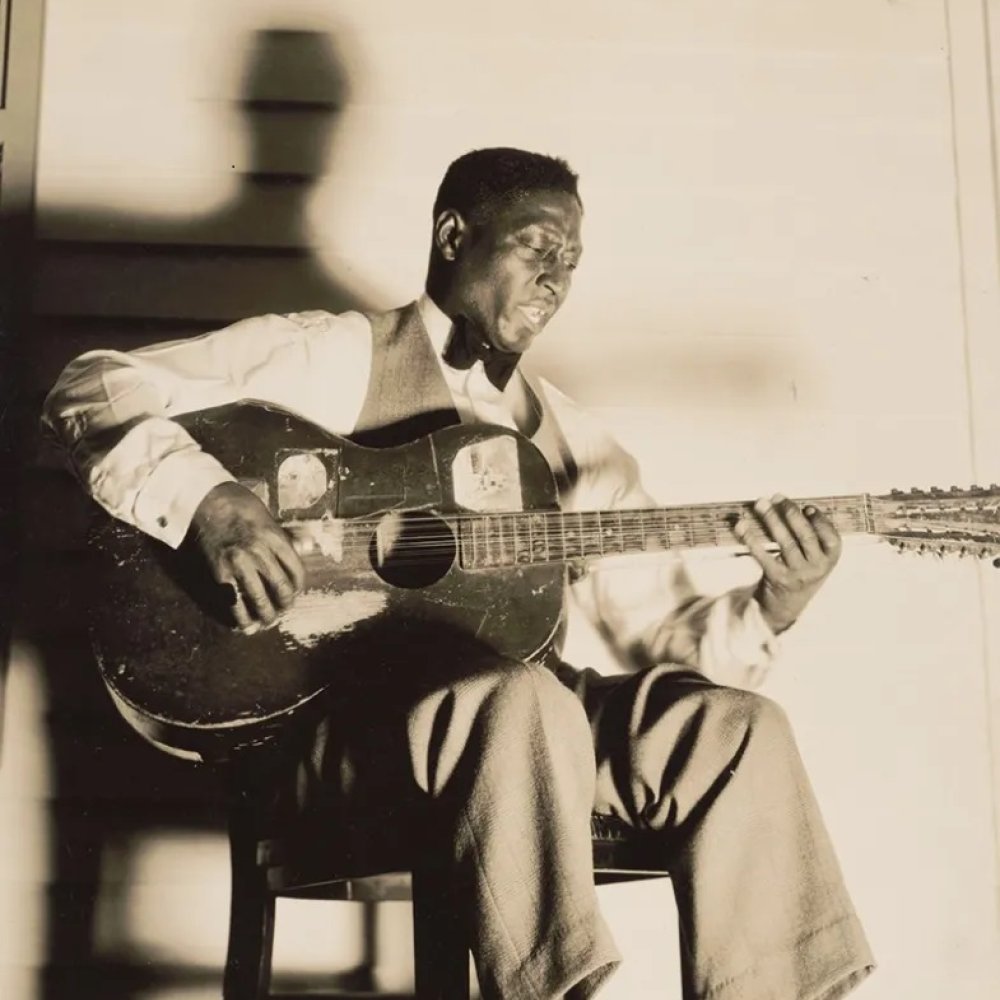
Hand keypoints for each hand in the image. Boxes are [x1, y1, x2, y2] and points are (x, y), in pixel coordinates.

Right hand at [190, 482, 304, 630]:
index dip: (298, 586)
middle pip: (280, 587)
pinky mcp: (220, 573)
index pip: (296, 570)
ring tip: (268, 621)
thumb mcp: (268, 517)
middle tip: (284, 609)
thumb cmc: (239, 506)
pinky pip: (234, 601)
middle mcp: (259, 552)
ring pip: (259, 598)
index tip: (295, 591)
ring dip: (267, 614)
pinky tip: (246, 625)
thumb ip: (287, 536)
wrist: (205, 501)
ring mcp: (239, 564)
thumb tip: (307, 546)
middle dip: (285, 603)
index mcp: (274, 537)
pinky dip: (242, 617)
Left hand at [733, 493, 841, 633]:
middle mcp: (817, 567)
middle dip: (790, 513)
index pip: (831, 537)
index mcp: (830, 559)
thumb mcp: (815, 558)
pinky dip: (751, 538)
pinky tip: (742, 526)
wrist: (786, 606)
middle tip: (777, 497)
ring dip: (771, 519)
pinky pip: (763, 555)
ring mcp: (798, 573)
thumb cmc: (801, 572)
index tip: (807, 506)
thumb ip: (811, 536)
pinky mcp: (777, 578)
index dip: (820, 520)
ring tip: (761, 504)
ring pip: (784, 541)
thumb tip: (794, 506)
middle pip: (804, 535)